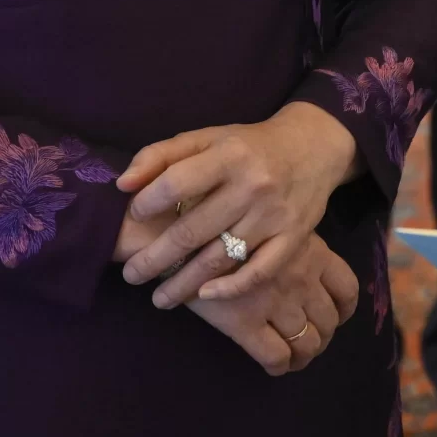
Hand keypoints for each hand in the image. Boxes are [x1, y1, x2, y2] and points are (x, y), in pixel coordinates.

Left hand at [117, 103, 361, 305]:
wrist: (313, 147)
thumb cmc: (249, 145)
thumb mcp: (206, 138)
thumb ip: (161, 155)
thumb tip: (123, 184)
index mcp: (229, 155)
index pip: (176, 183)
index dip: (147, 203)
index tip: (133, 216)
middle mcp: (253, 185)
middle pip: (193, 231)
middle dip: (154, 259)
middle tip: (131, 275)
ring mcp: (275, 215)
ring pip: (220, 258)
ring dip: (183, 283)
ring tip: (158, 298)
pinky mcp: (294, 237)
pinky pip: (258, 271)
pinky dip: (230, 288)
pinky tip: (205, 295)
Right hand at [186, 232, 360, 375]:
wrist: (181, 229)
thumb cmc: (225, 220)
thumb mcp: (273, 223)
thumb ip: (292, 245)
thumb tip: (304, 267)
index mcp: (312, 253)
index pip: (346, 289)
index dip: (344, 310)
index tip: (335, 317)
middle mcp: (301, 279)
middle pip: (328, 321)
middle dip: (322, 337)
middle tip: (310, 342)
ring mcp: (275, 302)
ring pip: (306, 343)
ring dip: (303, 356)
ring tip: (294, 358)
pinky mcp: (245, 323)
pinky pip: (275, 356)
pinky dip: (280, 366)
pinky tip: (273, 365)